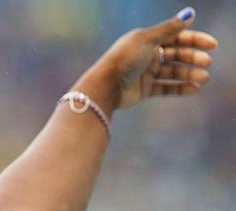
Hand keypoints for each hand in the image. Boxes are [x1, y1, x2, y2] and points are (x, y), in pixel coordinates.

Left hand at [95, 7, 217, 109]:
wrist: (106, 86)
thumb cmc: (124, 59)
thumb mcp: (147, 40)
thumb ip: (169, 28)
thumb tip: (191, 13)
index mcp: (147, 40)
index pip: (176, 37)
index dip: (195, 40)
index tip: (211, 45)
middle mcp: (147, 55)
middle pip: (176, 55)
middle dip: (193, 59)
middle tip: (207, 64)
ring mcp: (145, 73)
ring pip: (172, 72)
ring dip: (189, 74)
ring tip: (204, 78)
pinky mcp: (143, 89)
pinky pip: (165, 88)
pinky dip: (179, 88)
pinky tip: (194, 89)